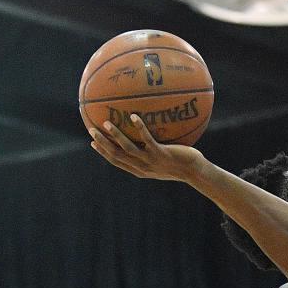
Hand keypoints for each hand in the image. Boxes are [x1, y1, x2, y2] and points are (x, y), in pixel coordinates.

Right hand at [89, 115, 203, 181]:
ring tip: (106, 123)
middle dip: (102, 144)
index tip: (93, 143)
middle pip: (117, 155)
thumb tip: (146, 137)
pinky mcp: (161, 154)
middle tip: (91, 130)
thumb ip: (152, 152)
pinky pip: (147, 139)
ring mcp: (151, 161)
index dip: (104, 153)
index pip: (117, 162)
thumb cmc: (181, 164)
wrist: (195, 172)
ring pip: (127, 149)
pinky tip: (133, 116)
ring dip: (115, 136)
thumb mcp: (163, 161)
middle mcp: (143, 167)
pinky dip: (139, 128)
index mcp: (140, 170)